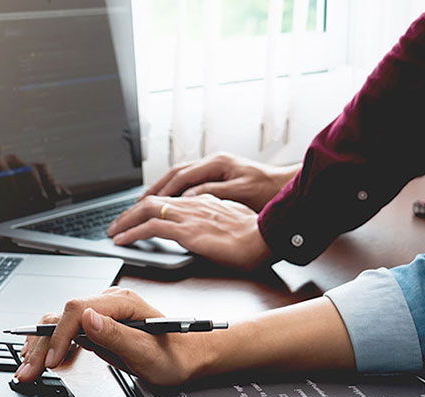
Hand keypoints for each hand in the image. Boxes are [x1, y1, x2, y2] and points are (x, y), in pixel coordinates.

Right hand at [15, 287, 212, 384]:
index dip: (60, 335)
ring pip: (59, 323)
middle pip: (62, 315)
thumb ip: (117, 335)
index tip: (52, 361)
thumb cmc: (176, 355)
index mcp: (122, 302)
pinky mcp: (97, 326)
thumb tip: (86, 319)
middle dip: (42, 344)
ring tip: (26, 369)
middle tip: (27, 372)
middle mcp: (109, 303)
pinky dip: (50, 345)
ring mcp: (101, 313)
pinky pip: (66, 331)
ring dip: (41, 345)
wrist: (189, 357)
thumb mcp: (149, 352)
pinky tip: (39, 358)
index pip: (77, 308)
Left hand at [107, 194, 272, 270]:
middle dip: (129, 213)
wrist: (266, 237)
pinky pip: (151, 228)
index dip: (147, 208)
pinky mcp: (187, 231)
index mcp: (202, 201)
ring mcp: (188, 215)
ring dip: (125, 221)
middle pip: (151, 201)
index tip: (135, 216)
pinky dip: (132, 233)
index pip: (167, 200)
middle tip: (116, 224)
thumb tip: (205, 225)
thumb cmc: (255, 234)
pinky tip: (122, 241)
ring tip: (113, 232)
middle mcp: (191, 204)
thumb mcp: (231, 221)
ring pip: (146, 210)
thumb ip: (215, 219)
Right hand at [142, 153, 298, 211]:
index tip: (146, 205)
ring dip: (162, 190)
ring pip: (180, 177)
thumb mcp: (240, 193)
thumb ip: (211, 193)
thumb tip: (187, 196)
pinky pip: (189, 183)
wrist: (289, 189)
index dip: (161, 192)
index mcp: (218, 164)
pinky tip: (168, 203)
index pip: (180, 177)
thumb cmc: (270, 191)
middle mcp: (214, 162)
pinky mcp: (219, 178)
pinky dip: (174, 192)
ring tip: (146, 204)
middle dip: (154, 190)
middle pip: (175, 174)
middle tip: (137, 205)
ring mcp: (215, 169)